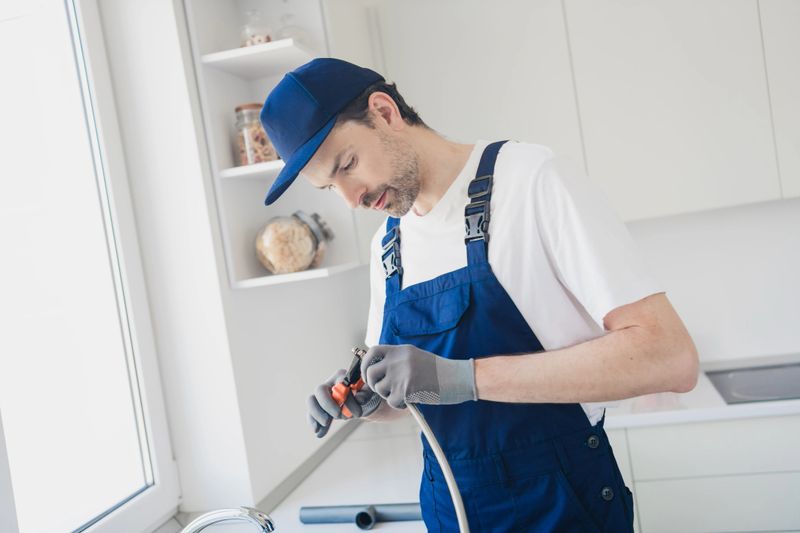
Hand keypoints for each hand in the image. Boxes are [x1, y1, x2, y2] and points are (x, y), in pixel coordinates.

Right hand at [307, 368, 380, 437]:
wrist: (360, 401)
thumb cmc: (364, 393)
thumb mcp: (369, 392)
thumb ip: (365, 393)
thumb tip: (359, 399)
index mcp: (340, 376)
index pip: (338, 383)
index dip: (345, 398)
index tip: (357, 413)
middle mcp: (328, 384)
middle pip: (319, 390)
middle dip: (327, 404)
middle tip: (337, 415)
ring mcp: (321, 396)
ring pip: (311, 401)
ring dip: (316, 414)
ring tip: (324, 424)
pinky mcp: (318, 408)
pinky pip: (311, 414)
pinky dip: (314, 423)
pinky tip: (319, 433)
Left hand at [360, 344, 476, 409]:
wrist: (458, 377)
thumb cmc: (439, 371)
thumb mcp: (415, 357)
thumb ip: (397, 360)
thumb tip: (377, 369)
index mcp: (400, 350)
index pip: (372, 352)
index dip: (365, 364)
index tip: (367, 373)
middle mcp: (398, 360)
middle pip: (371, 373)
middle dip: (373, 384)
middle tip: (382, 389)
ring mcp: (401, 375)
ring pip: (379, 389)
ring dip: (387, 395)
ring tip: (403, 394)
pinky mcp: (406, 390)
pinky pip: (391, 401)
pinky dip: (398, 405)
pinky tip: (409, 401)